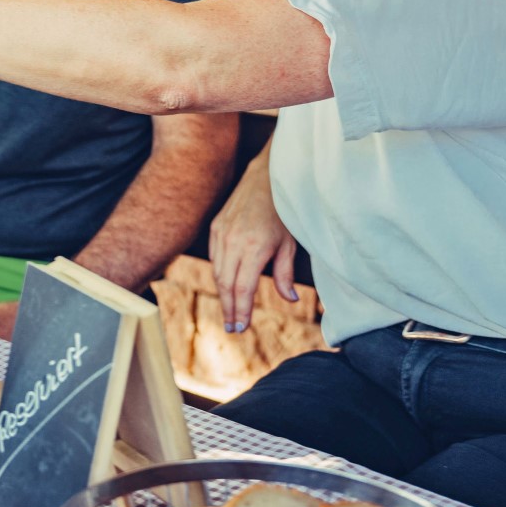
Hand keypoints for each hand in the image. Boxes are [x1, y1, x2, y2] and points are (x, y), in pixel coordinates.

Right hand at [208, 154, 297, 332]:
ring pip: (217, 272)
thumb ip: (285, 273)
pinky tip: (226, 287)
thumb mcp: (290, 243)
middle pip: (225, 284)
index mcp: (254, 246)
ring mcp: (221, 233)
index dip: (241, 310)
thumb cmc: (283, 212)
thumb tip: (288, 299)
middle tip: (233, 328)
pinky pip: (215, 258)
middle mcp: (233, 241)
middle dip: (229, 308)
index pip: (242, 287)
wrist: (265, 178)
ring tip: (230, 312)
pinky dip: (219, 275)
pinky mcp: (215, 227)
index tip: (241, 327)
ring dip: (223, 294)